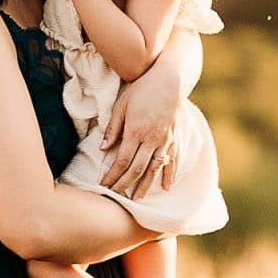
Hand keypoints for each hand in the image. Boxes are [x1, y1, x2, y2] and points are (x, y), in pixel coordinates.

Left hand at [101, 54, 188, 196]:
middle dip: (124, 184)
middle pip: (137, 169)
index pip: (121, 160)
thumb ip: (113, 128)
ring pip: (154, 168)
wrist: (170, 79)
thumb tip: (102, 149)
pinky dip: (169, 175)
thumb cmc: (142, 89)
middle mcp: (152, 139)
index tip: (104, 185)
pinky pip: (172, 160)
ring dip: (145, 185)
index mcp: (136, 131)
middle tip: (115, 195)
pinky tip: (166, 187)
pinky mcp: (175, 138)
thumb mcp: (121, 105)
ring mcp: (165, 140)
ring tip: (136, 198)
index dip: (112, 175)